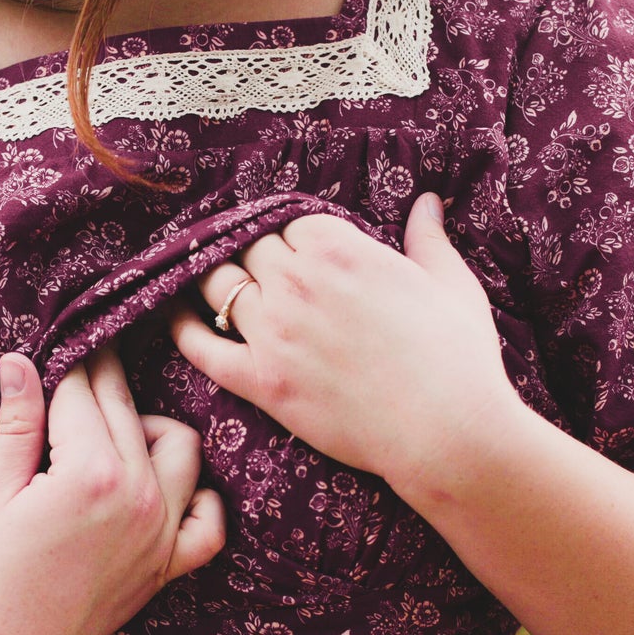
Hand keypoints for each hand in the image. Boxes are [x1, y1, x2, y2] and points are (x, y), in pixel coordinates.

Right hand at [0, 342, 226, 634]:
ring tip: (108, 432)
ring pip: (180, 446)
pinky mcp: (169, 565)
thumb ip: (17, 423)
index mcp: (91, 472)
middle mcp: (140, 496)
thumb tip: (21, 360)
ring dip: (148, 427)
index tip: (67, 332)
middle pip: (127, 408)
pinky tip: (163, 488)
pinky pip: (209, 520)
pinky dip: (196, 498)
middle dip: (103, 377)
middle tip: (87, 357)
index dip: (68, 358)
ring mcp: (162, 532)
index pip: (83, 389)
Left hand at [165, 193, 518, 493]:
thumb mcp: (452, 284)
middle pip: (250, 250)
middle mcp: (297, 283)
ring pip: (220, 287)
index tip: (294, 249)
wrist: (446, 431)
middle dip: (255, 256)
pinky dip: (183, 329)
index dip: (291, 236)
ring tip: (215, 284)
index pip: (289, 223)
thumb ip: (428, 239)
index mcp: (339, 248)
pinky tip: (175, 317)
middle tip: (259, 270)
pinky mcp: (261, 381)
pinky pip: (202, 347)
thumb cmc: (458, 357)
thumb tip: (427, 203)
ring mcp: (273, 332)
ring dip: (217, 282)